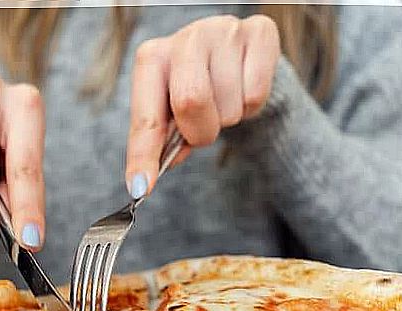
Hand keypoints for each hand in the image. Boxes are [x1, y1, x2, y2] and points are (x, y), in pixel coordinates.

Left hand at [125, 14, 279, 198]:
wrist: (240, 58)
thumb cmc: (199, 87)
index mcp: (153, 58)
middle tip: (204, 127)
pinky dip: (252, 106)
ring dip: (229, 118)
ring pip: (229, 106)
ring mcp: (224, 31)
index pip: (146, 116)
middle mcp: (187, 38)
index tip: (140, 187)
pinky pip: (256, 95)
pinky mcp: (260, 32)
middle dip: (200, 131)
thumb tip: (146, 179)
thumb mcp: (172, 113)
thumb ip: (161, 141)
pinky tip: (245, 87)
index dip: (143, 154)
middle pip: (191, 102)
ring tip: (225, 100)